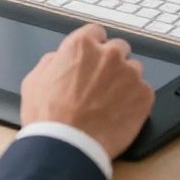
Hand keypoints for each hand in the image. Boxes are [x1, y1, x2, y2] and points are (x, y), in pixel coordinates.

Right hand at [20, 23, 154, 159]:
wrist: (67, 147)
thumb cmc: (48, 117)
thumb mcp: (34, 80)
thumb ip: (53, 62)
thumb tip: (60, 59)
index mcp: (82, 45)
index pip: (96, 32)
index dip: (93, 46)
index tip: (92, 58)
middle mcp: (109, 54)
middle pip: (118, 48)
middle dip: (111, 62)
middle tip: (101, 83)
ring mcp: (129, 74)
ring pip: (133, 70)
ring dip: (124, 81)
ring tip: (110, 103)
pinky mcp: (144, 95)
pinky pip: (143, 92)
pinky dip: (134, 101)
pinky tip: (119, 115)